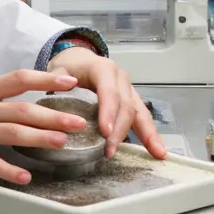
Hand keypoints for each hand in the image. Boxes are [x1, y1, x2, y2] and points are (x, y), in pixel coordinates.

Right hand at [0, 70, 87, 184]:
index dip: (46, 80)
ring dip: (40, 139)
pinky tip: (25, 177)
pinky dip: (10, 171)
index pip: (19, 79)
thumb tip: (22, 101)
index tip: (71, 82)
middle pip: (23, 110)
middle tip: (78, 122)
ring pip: (13, 134)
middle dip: (54, 116)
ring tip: (62, 144)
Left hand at [46, 48, 166, 160]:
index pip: (109, 92)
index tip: (105, 132)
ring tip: (156, 154)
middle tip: (109, 150)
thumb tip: (64, 87)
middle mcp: (120, 78)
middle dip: (120, 130)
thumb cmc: (68, 67)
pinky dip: (149, 133)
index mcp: (103, 69)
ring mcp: (129, 89)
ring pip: (140, 112)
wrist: (78, 59)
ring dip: (147, 134)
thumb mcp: (58, 69)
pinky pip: (142, 117)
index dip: (109, 112)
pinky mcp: (132, 100)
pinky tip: (157, 150)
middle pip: (126, 105)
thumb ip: (57, 79)